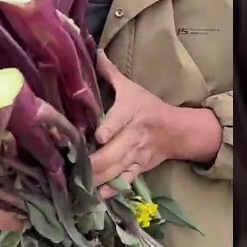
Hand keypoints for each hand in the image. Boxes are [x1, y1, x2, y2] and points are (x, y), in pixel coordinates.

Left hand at [90, 53, 178, 193]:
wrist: (175, 131)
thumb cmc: (147, 106)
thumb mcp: (130, 87)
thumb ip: (109, 72)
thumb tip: (93, 50)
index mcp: (131, 113)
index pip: (118, 121)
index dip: (108, 130)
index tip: (97, 137)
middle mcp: (133, 136)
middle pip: (113, 153)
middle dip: (94, 162)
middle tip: (71, 168)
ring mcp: (135, 156)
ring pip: (116, 171)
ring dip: (96, 179)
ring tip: (76, 184)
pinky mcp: (137, 170)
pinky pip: (124, 182)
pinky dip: (110, 191)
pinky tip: (95, 197)